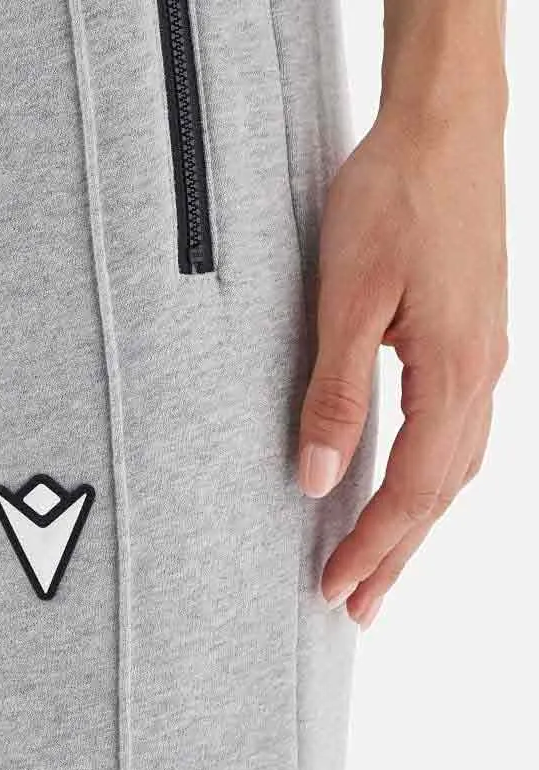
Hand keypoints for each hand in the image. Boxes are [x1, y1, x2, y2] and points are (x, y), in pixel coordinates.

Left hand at [297, 91, 507, 628]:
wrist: (442, 128)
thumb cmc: (393, 199)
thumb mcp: (348, 299)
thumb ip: (336, 393)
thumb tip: (320, 478)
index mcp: (453, 373)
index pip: (411, 490)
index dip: (373, 547)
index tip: (335, 590)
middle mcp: (480, 375)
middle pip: (440, 494)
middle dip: (395, 555)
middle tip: (358, 607)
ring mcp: (483, 358)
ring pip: (453, 468)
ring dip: (414, 524)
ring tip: (380, 567)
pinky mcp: (471, 340)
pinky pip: (456, 433)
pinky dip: (430, 478)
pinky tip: (408, 487)